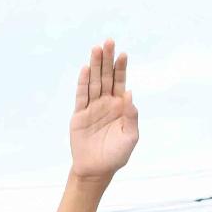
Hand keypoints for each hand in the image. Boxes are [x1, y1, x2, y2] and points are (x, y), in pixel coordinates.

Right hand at [69, 40, 138, 181]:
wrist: (96, 170)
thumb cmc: (116, 155)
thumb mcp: (130, 137)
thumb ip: (131, 117)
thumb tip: (130, 94)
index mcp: (120, 107)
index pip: (120, 82)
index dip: (121, 68)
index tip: (123, 54)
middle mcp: (106, 103)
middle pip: (106, 77)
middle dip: (107, 60)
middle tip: (108, 42)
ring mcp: (92, 108)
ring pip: (94, 82)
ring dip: (95, 65)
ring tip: (96, 49)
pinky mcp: (79, 115)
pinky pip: (81, 96)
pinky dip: (83, 83)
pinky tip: (86, 69)